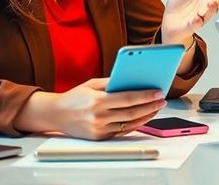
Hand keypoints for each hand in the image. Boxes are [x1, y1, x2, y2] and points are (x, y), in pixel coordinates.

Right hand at [49, 78, 167, 139]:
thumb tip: (134, 80)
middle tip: (162, 100)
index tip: (158, 92)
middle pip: (132, 112)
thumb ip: (112, 82)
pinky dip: (135, 123)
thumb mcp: (92, 84)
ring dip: (146, 116)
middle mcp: (99, 117)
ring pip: (130, 123)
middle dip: (150, 106)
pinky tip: (143, 117)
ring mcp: (99, 129)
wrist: (55, 114)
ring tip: (156, 108)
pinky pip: (122, 131)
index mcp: (97, 101)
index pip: (128, 99)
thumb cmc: (74, 97)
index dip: (146, 96)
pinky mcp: (100, 138)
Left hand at [162, 0, 218, 45]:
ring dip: (212, 8)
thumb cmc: (180, 5)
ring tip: (212, 2)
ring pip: (210, 12)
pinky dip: (197, 21)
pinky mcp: (191, 24)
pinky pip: (196, 23)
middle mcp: (207, 6)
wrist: (169, 22)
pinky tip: (198, 18)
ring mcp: (200, 16)